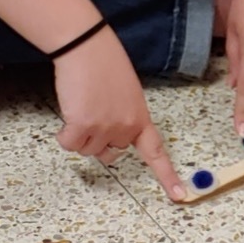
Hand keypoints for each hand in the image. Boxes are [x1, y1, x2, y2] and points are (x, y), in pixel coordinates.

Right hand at [53, 31, 184, 200]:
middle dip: (98, 140)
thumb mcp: (127, 94)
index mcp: (141, 118)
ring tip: (82, 105)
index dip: (166, 175)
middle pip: (109, 154)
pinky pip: (69, 144)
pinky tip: (70, 111)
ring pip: (87, 150)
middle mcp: (126, 127)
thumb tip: (113, 142)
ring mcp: (105, 127)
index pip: (156, 152)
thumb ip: (125, 119)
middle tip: (93, 113)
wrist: (88, 47)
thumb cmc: (105, 64)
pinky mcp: (83, 125)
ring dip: (80, 133)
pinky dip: (64, 133)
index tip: (179, 195)